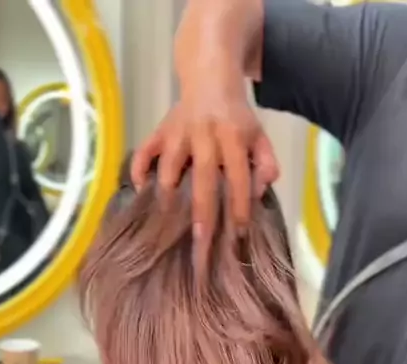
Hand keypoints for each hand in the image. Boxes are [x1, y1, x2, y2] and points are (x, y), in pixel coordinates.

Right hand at [132, 80, 278, 238]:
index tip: (237, 233)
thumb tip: (259, 192)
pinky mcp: (160, 131)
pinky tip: (142, 192)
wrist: (210, 78)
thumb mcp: (259, 135)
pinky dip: (139, 171)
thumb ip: (266, 163)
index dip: (238, 206)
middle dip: (202, 213)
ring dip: (167, 196)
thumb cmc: (236, 118)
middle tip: (200, 242)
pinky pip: (144, 152)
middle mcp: (205, 135)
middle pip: (203, 179)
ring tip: (168, 224)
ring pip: (169, 167)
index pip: (238, 177)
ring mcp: (178, 133)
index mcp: (233, 136)